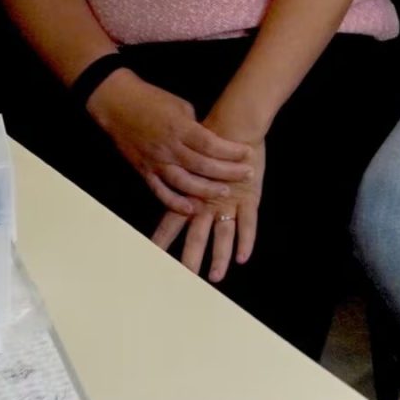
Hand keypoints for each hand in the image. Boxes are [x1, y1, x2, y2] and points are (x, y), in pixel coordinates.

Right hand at [86, 70, 254, 216]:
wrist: (117, 103)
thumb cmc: (152, 100)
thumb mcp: (181, 106)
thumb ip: (196, 127)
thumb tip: (212, 142)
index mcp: (179, 128)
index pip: (210, 143)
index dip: (231, 151)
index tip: (248, 153)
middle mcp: (168, 147)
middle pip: (201, 165)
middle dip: (227, 172)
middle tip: (247, 174)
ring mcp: (154, 161)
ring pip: (183, 182)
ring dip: (206, 190)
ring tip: (225, 192)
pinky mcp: (143, 171)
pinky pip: (160, 191)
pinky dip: (175, 203)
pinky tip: (191, 209)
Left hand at [153, 132, 263, 284]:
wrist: (234, 119)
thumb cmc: (208, 130)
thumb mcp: (184, 151)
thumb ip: (176, 163)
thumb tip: (161, 166)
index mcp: (187, 190)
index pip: (170, 221)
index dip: (161, 240)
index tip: (151, 257)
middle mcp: (205, 200)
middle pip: (194, 235)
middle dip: (189, 259)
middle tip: (183, 280)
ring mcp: (228, 200)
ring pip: (221, 235)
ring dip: (218, 257)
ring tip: (215, 277)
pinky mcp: (248, 195)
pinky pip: (247, 222)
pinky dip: (246, 240)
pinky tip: (242, 257)